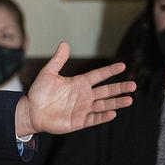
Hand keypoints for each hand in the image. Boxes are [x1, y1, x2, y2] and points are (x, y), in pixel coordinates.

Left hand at [15, 42, 134, 135]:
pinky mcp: (79, 121)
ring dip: (116, 102)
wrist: (31, 111)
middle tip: (133, 85)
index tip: (122, 65)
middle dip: (119, 88)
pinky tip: (112, 113)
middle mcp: (84, 96)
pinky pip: (94, 119)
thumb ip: (58, 60)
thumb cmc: (39, 92)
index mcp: (79, 83)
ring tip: (129, 99)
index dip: (110, 71)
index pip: (98, 75)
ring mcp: (83, 109)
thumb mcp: (48, 73)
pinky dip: (103, 116)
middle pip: (106, 91)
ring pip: (104, 105)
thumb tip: (65, 43)